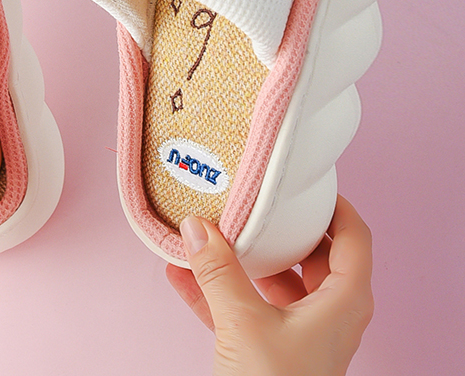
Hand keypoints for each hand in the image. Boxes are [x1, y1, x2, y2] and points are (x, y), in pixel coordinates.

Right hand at [167, 196, 373, 375]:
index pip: (354, 238)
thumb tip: (196, 227)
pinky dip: (216, 291)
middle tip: (253, 202)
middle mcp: (327, 316)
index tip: (306, 183)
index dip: (335, 206)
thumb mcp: (244, 324)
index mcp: (342, 303)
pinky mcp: (269, 353)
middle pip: (312, 256)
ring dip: (239, 261)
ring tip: (207, 235)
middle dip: (278, 229)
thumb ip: (219, 273)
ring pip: (274, 283)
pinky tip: (180, 276)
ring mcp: (298, 335)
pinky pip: (244, 309)